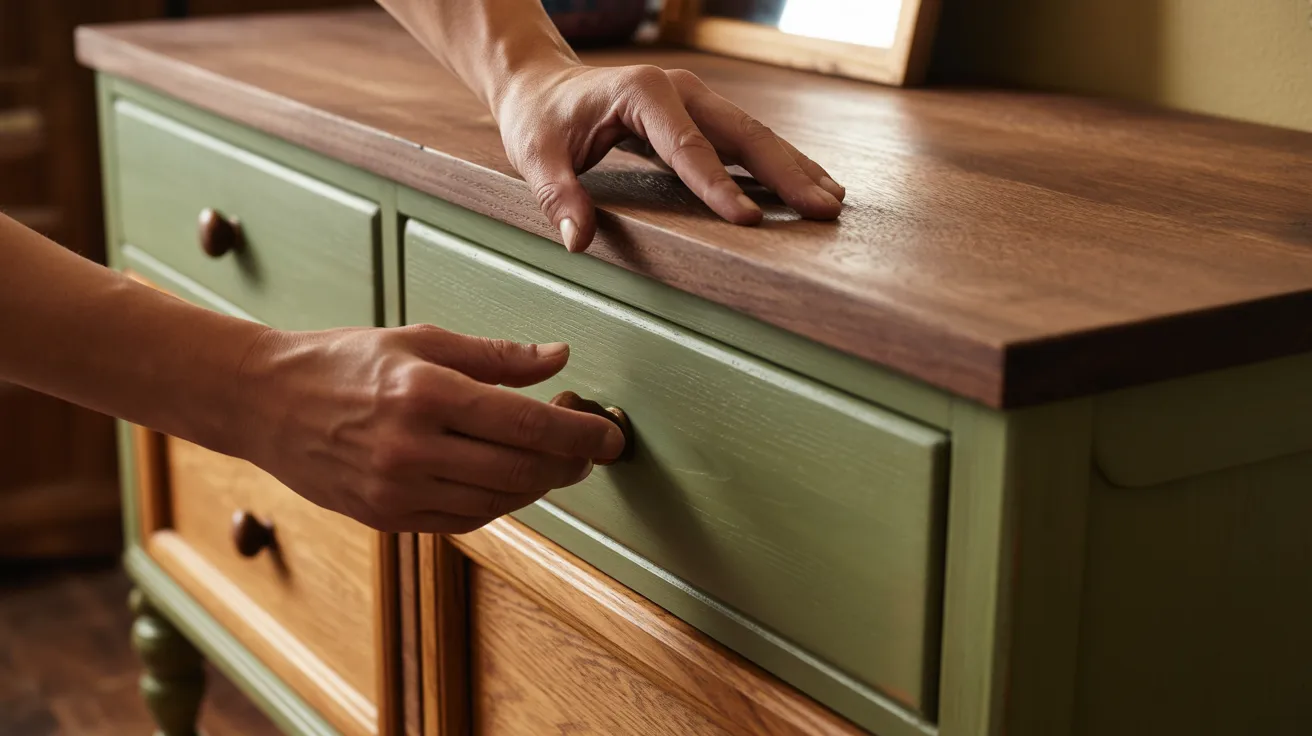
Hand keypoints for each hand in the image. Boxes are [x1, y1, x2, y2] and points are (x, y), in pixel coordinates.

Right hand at [232, 324, 623, 533]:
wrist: (264, 403)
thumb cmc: (343, 362)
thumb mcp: (418, 340)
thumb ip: (496, 355)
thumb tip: (559, 358)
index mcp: (425, 393)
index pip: (527, 423)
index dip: (580, 434)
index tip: (611, 436)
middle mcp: (413, 448)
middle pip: (521, 470)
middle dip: (570, 463)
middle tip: (592, 449)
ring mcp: (398, 490)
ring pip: (499, 501)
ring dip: (540, 486)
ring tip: (556, 462)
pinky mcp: (387, 517)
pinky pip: (465, 520)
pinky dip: (500, 504)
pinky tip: (511, 482)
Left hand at [494, 62, 845, 251]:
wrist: (541, 84)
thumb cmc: (540, 119)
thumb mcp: (535, 156)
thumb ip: (558, 196)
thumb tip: (578, 241)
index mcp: (643, 93)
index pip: (688, 147)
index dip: (718, 185)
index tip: (747, 219)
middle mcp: (679, 89)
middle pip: (742, 133)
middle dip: (784, 173)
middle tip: (821, 210)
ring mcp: (696, 100)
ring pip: (755, 134)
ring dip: (794, 168)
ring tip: (831, 201)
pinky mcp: (702, 116)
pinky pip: (746, 140)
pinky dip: (779, 164)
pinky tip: (807, 186)